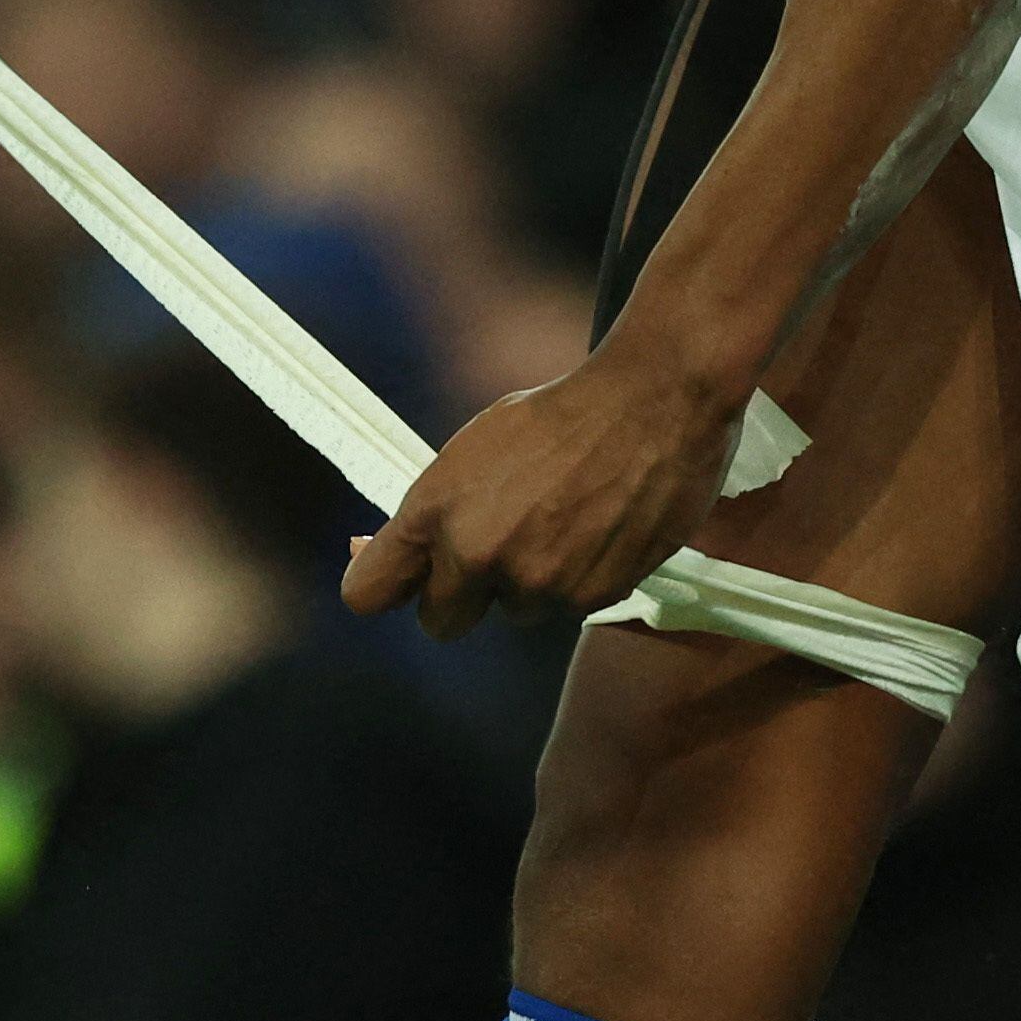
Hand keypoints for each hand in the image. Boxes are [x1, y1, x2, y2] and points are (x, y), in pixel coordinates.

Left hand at [340, 336, 745, 638]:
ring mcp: (533, 582)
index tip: (404, 578)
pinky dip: (581, 577)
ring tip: (567, 520)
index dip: (386, 587)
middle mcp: (474, 555)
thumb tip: (368, 549)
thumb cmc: (562, 412)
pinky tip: (602, 526)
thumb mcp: (476, 447)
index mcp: (435, 509)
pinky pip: (569, 606)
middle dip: (463, 596)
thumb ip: (431, 512)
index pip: (366, 592)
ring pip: (514, 612)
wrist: (655, 398)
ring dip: (531, 582)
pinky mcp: (588, 597)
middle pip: (439, 623)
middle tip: (497, 550)